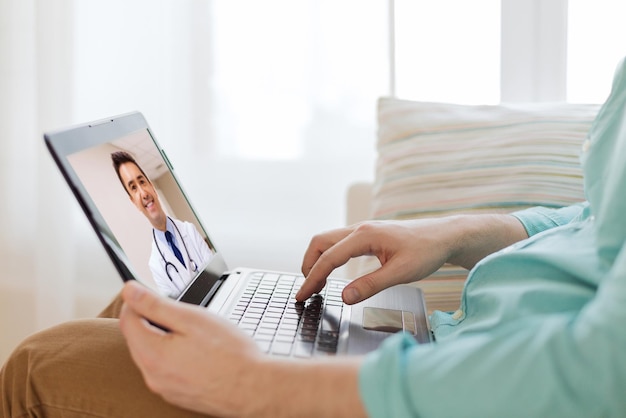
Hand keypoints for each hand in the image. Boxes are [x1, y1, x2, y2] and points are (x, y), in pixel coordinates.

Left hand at [119, 280, 261, 416]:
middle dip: (151, 320)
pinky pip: (165, 370)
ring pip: (152, 355)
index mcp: (152, 354)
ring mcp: (164, 389)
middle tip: (180, 312)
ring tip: (194, 334)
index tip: (149, 292)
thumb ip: (155, 305)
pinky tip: (198, 353)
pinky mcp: (177, 396)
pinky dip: (174, 357)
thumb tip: (130, 291)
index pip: (127, 320)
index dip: (136, 301)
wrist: (253, 389)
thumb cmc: (230, 354)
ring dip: (164, 339)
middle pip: (138, 339)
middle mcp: (152, 376)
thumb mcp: (191, 318)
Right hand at [296, 219, 456, 303]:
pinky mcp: (368, 236)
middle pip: (320, 243)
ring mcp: (363, 231)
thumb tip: (344, 297)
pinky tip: (333, 272)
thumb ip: (371, 285)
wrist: (445, 236)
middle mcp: (360, 229)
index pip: (329, 258)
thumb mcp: (401, 273)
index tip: (302, 295)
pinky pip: (339, 243)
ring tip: (316, 284)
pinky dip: (329, 257)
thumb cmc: (427, 251)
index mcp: (365, 236)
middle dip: (308, 265)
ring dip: (317, 260)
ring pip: (328, 241)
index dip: (312, 278)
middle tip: (307, 290)